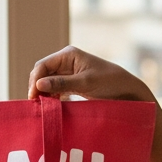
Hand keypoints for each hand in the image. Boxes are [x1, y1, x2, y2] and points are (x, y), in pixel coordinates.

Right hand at [28, 46, 154, 102]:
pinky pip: (57, 88)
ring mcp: (70, 72)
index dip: (35, 80)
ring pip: (49, 82)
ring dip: (44, 92)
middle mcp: (67, 61)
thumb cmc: (110, 82)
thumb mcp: (85, 83)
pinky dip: (52, 96)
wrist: (128, 90)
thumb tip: (39, 85)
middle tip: (36, 104)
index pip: (43, 65)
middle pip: (43, 73)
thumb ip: (62, 83)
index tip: (33, 96)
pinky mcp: (73, 83)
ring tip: (43, 106)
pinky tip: (52, 105)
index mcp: (69, 54)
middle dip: (38, 87)